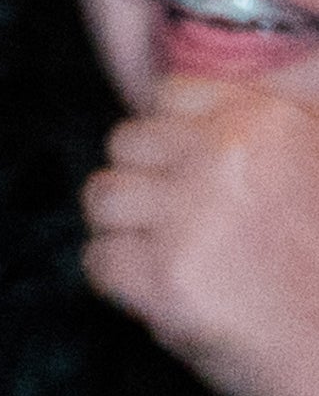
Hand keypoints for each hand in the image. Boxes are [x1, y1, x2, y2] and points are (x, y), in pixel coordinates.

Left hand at [84, 79, 318, 395]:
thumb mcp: (318, 171)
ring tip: (179, 265)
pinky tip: (169, 300)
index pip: (170, 95)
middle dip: (146, 186)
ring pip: (101, 197)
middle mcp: (223, 159)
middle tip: (187, 232)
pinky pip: (98, 259)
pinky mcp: (164, 279)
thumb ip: (269, 130)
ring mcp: (190, 217)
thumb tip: (209, 95)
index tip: (196, 179)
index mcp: (267, 125)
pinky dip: (122, 286)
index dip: (174, 142)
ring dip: (127, 234)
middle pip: (124, 143)